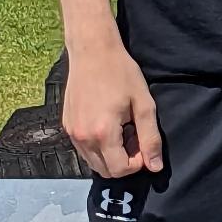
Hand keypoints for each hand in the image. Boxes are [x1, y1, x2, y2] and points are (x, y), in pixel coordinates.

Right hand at [62, 37, 163, 178]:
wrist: (92, 51)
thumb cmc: (121, 73)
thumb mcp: (143, 104)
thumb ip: (150, 138)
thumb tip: (155, 167)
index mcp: (103, 133)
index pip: (119, 170)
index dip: (137, 163)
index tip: (143, 143)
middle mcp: (83, 137)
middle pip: (105, 171)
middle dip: (124, 161)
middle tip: (134, 136)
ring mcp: (72, 132)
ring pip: (93, 162)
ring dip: (110, 155)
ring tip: (122, 130)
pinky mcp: (67, 125)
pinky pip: (83, 149)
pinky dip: (97, 146)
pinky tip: (107, 124)